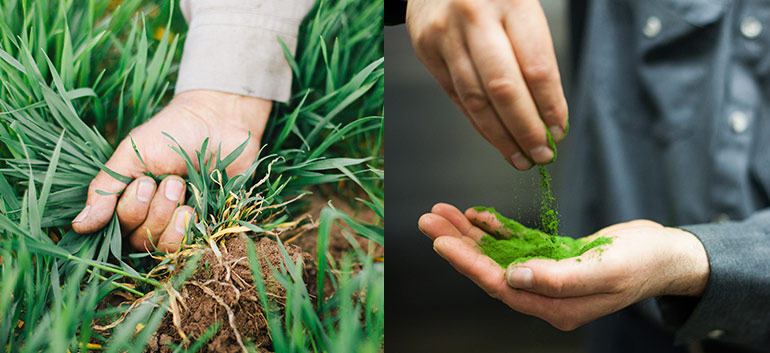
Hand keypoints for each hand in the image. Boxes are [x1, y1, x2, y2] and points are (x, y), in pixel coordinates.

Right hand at [71, 90, 270, 251]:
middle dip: (152, 209)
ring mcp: (176, 223)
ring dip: (168, 217)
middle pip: (136, 238)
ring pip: (158, 245)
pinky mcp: (202, 227)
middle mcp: (150, 214)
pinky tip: (193, 209)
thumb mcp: (131, 154)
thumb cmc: (173, 132)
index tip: (144, 181)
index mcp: (128, 196)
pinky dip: (185, 230)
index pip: (114, 227)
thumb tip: (79, 225)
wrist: (220, 122)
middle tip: (171, 179)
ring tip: (181, 187)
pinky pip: (184, 248)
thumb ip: (105, 189)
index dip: (128, 210)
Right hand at [406, 0, 567, 169]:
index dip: (550, 105)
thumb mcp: (521, 2)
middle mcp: (475, 16)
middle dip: (526, 129)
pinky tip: (495, 138)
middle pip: (504, 89)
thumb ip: (534, 49)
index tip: (559, 129)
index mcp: (511, 0)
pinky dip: (478, 123)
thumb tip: (548, 111)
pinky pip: (455, 96)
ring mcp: (445, 34)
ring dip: (501, 136)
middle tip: (542, 154)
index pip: (536, 66)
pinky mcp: (426, 49)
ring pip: (475, 99)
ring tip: (521, 157)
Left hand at [418, 203, 709, 329]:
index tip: (442, 242)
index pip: (500, 286)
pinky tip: (476, 216)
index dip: (469, 264)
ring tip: (441, 213)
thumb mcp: (605, 270)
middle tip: (429, 221)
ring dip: (469, 234)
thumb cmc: (642, 263)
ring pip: (496, 255)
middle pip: (489, 270)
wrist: (665, 253)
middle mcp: (544, 294)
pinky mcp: (549, 257)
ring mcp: (545, 276)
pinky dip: (494, 229)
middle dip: (458, 245)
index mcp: (554, 307)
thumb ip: (559, 278)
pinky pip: (514, 243)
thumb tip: (515, 276)